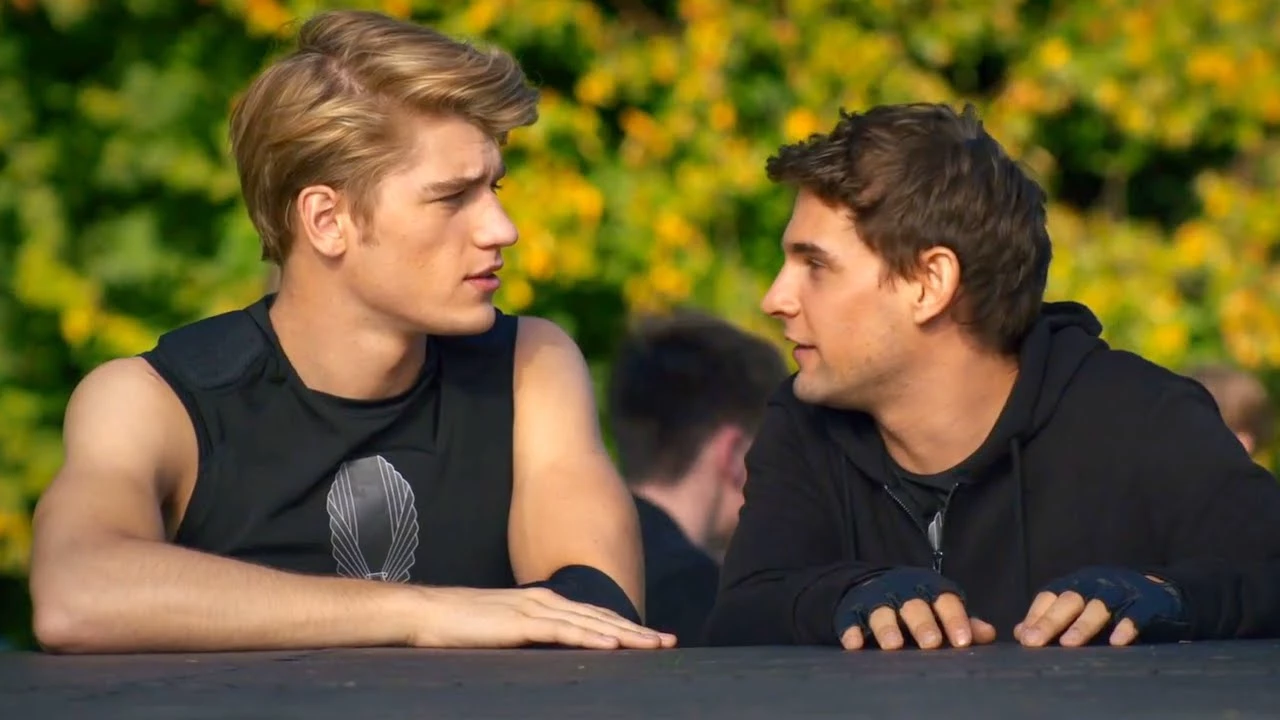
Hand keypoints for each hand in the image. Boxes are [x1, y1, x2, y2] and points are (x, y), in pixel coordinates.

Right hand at [407, 586, 677, 649]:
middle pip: (601, 617)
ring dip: (625, 634)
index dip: (624, 626)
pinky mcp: (520, 622)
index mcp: (543, 602)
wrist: (427, 613)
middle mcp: (546, 600)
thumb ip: (531, 637)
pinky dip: (591, 637)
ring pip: (590, 623)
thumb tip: (552, 654)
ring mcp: (534, 608)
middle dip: (637, 630)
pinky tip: (612, 645)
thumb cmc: (461, 627)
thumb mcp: (505, 631)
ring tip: (654, 645)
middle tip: (670, 642)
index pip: (593, 616)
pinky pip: (563, 630)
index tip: (652, 638)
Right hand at [840, 595, 997, 650]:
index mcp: (930, 590)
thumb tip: (989, 634)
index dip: (954, 620)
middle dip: (922, 624)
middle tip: (931, 643)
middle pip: (914, 606)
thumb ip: (962, 622)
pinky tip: (854, 644)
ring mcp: (876, 600)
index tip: (963, 641)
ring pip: (882, 612)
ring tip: (893, 646)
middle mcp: (903, 593)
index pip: (945, 602)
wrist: (872, 587)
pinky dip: (852, 631)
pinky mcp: (852, 611)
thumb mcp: (940, 609)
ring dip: (887, 628)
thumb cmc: (917, 606)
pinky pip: (851, 620)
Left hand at [1015, 566, 1187, 647]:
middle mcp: (1096, 584)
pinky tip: (1117, 642)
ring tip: (1068, 644)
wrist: (1165, 593)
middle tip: (1034, 642)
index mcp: (1076, 584)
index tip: (1024, 637)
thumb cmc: (1113, 605)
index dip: (1036, 616)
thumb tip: (1021, 632)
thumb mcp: (1082, 607)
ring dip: (1082, 625)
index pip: (1049, 596)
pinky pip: (1137, 614)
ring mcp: (1122, 591)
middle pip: (1069, 600)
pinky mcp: (1150, 603)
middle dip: (1050, 621)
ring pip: (1099, 605)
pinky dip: (1127, 626)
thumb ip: (1052, 619)